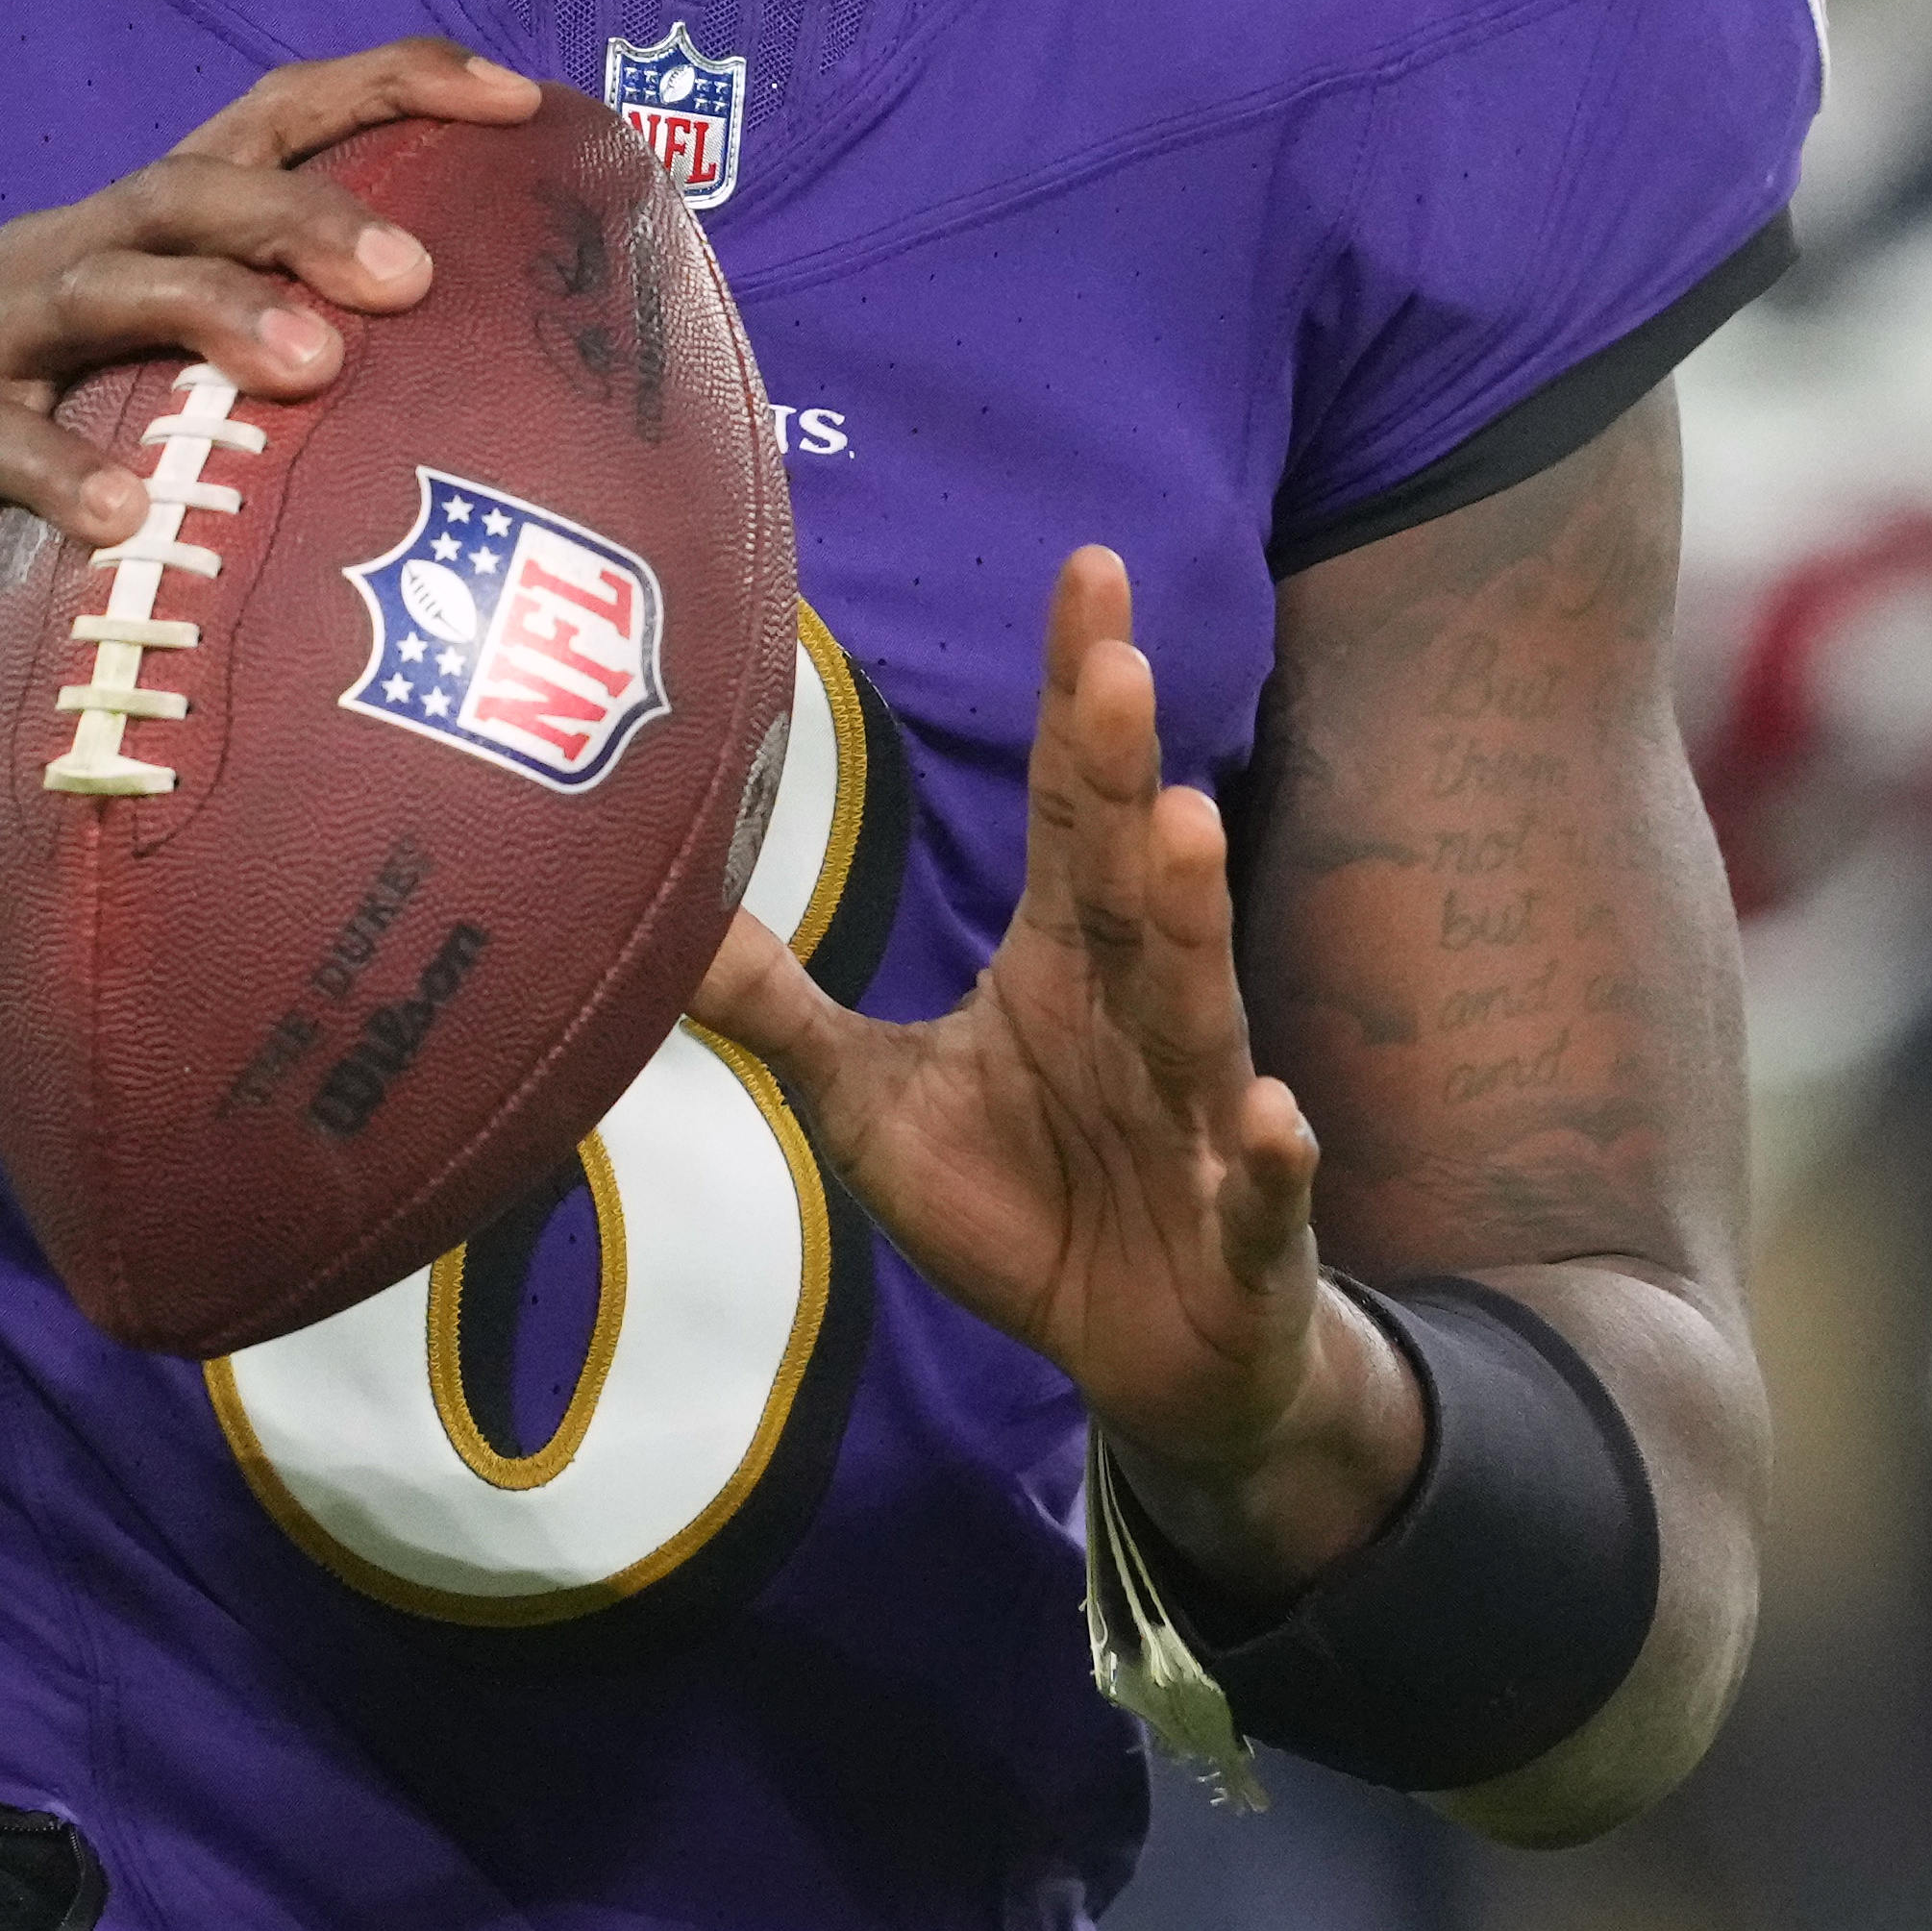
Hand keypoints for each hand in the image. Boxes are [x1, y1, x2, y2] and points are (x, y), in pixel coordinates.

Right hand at [0, 41, 539, 795]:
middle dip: (313, 215)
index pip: (271, 119)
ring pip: (112, 284)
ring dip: (217, 314)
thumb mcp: (152, 411)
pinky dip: (68, 472)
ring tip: (314, 369)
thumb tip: (469, 428)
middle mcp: (65, 254)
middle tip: (420, 278)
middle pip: (199, 188)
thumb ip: (266, 400)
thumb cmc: (18, 487)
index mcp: (134, 235)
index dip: (389, 86)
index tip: (516, 98)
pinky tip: (129, 518)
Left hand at [701, 548, 1422, 1601]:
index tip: (1088, 572)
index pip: (1073, 803)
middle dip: (1125, 772)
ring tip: (1186, 825)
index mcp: (1067, 962)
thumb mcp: (872, 1105)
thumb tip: (659, 920)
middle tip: (1117, 661)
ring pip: (1199, 1004)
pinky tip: (1272, 1116)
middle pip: (1130, 876)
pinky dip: (1269, 1156)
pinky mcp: (1242, 1226)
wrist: (1146, 1358)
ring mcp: (1202, 1114)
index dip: (1075, 697)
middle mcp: (1144, 1010)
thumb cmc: (1024, 1206)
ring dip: (1195, 919)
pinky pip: (1255, 1186)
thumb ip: (782, 1009)